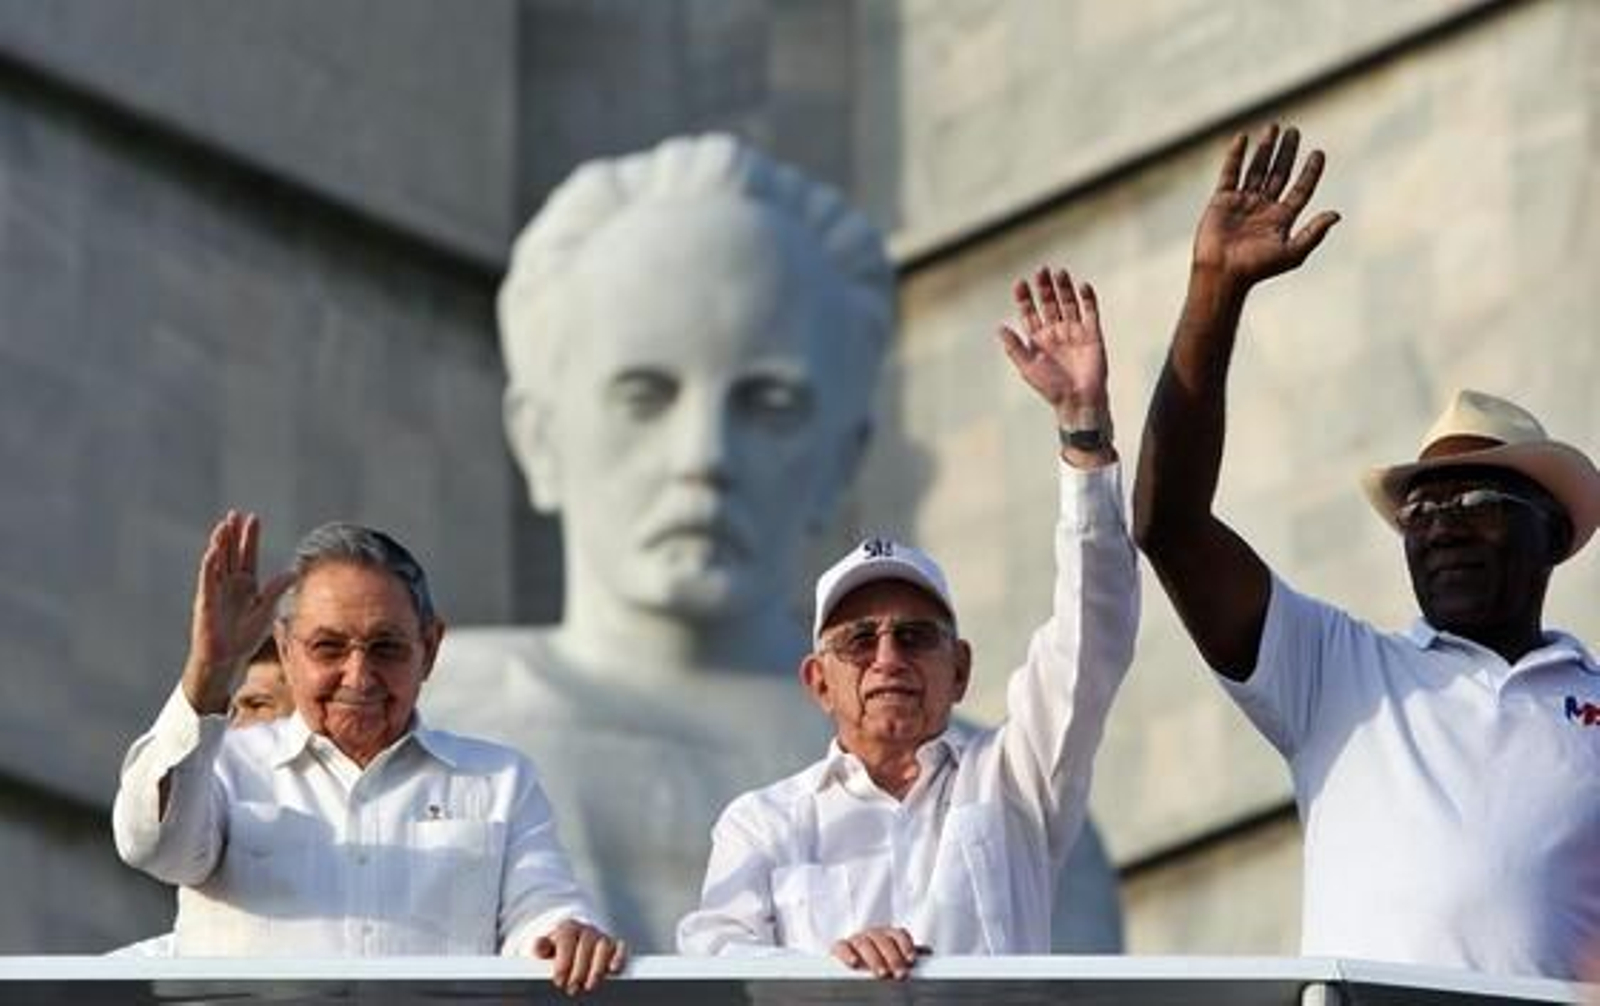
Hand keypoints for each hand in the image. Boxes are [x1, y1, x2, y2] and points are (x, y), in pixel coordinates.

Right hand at [181, 512, 293, 716]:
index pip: (247, 555)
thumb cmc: (244, 637)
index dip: (250, 537)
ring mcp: (216, 590)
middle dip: (233, 534)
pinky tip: (212, 550)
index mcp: (246, 585)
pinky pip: (207, 579)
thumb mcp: (265, 610)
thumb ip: (276, 590)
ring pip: (217, 561)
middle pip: (231, 553)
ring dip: (220, 544)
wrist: (226, 658)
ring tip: (223, 525)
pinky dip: (209, 565)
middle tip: (235, 513)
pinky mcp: (206, 600)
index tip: (253, 518)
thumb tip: (293, 572)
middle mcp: (230, 584)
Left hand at [534, 919, 626, 995]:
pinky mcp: (615, 946)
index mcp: (568, 928)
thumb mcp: (547, 948)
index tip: (558, 980)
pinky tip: (612, 969)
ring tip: (589, 986)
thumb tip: (538, 946)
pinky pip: (620, 947)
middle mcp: (587, 930)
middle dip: (578, 970)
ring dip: (597, 968)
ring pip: (603, 946)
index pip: (567, 939)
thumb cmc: (559, 949)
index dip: (563, 961)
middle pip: (585, 945)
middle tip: (572, 988)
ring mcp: (602, 937)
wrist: (574, 943)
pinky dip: (619, 957)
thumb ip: (541, 947)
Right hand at [830, 926, 922, 979]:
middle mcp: (872, 934)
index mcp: (886, 934)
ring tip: (882, 974)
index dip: (906, 945)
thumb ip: (905, 952)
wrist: (850, 955)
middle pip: (883, 940)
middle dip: (893, 957)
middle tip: (900, 974)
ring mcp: (855, 939)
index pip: (898, 934)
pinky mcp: (840, 946)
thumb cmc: (876, 956)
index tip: (912, 960)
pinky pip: (842, 946)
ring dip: (874, 958)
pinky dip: (848, 953)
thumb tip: (928, 952)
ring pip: (864, 943)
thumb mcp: (892, 954)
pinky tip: (855, 963)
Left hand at [999, 266, 1113, 464]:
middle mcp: (1055, 331)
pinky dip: (1087, 298)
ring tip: (1059, 273)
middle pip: (1049, 303)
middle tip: (1041, 270)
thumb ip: (1014, 347)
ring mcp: (1074, 331)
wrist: (1077, 400)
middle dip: (1044, 287)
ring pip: (1069, 303)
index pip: (1030, 312)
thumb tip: (999, 328)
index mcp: (1038, 338)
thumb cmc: (1050, 387)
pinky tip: (1082, 285)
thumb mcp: (1027, 367)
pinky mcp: (1092, 334)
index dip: (1025, 298)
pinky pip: (1090, 312)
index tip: (1020, 284)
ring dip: (1064, 288)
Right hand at [1192, 124, 1339, 288]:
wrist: (1222, 273)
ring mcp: (1242, 202)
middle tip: (1294, 132)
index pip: (1300, 189)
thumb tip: (1337, 214)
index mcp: (1281, 218)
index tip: (1318, 153)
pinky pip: (1230, 173)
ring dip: (1265, 149)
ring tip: (1273, 128)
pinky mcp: (1222, 200)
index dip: (1310, 172)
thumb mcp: (1292, 252)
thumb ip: (1314, 233)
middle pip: (1279, 173)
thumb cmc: (1257, 268)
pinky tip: (1243, 137)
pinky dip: (1235, 155)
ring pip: (1256, 169)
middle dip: (1287, 153)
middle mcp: (1263, 207)